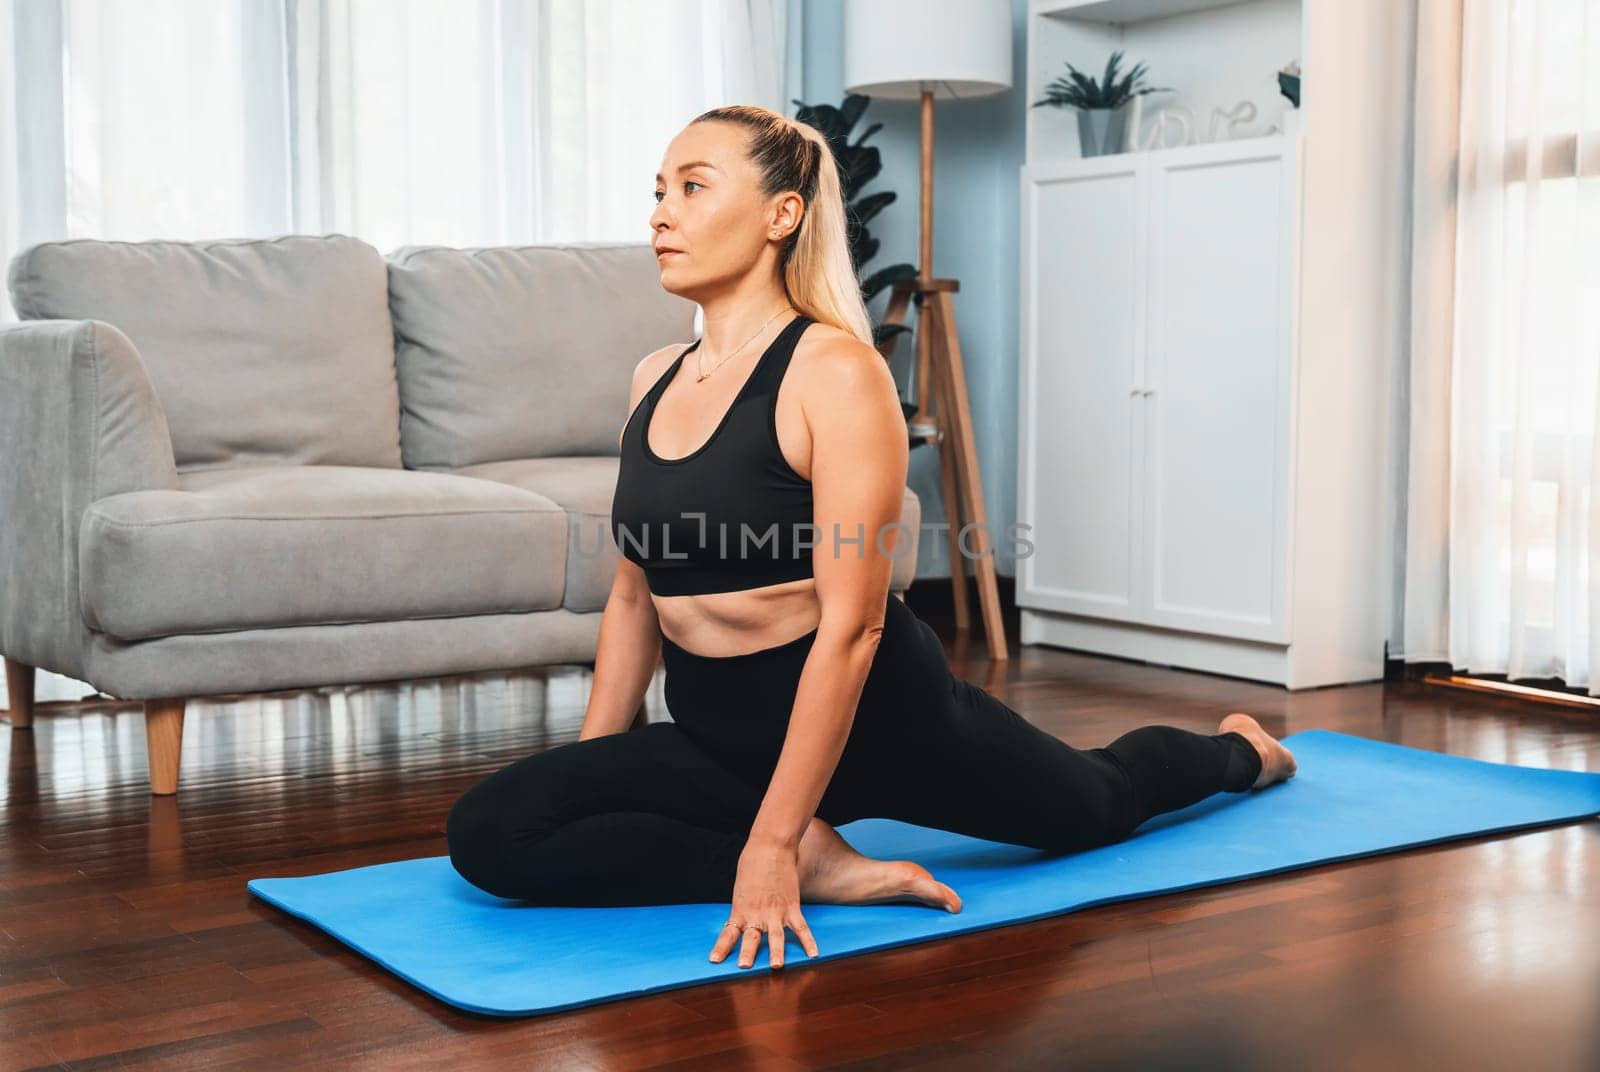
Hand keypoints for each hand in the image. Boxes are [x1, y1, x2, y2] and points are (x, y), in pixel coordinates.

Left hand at [709, 838, 820, 969]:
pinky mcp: (792, 906)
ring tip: (777, 966)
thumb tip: (744, 921)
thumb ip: (744, 908)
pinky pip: (801, 928)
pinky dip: (808, 942)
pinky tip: (814, 954)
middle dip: (748, 953)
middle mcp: (757, 913)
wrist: (771, 846)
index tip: (714, 960)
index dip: (721, 947)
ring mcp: (776, 911)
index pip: (728, 933)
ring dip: (777, 952)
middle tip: (744, 967)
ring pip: (777, 936)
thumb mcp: (741, 888)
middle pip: (751, 937)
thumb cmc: (752, 863)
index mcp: (740, 908)